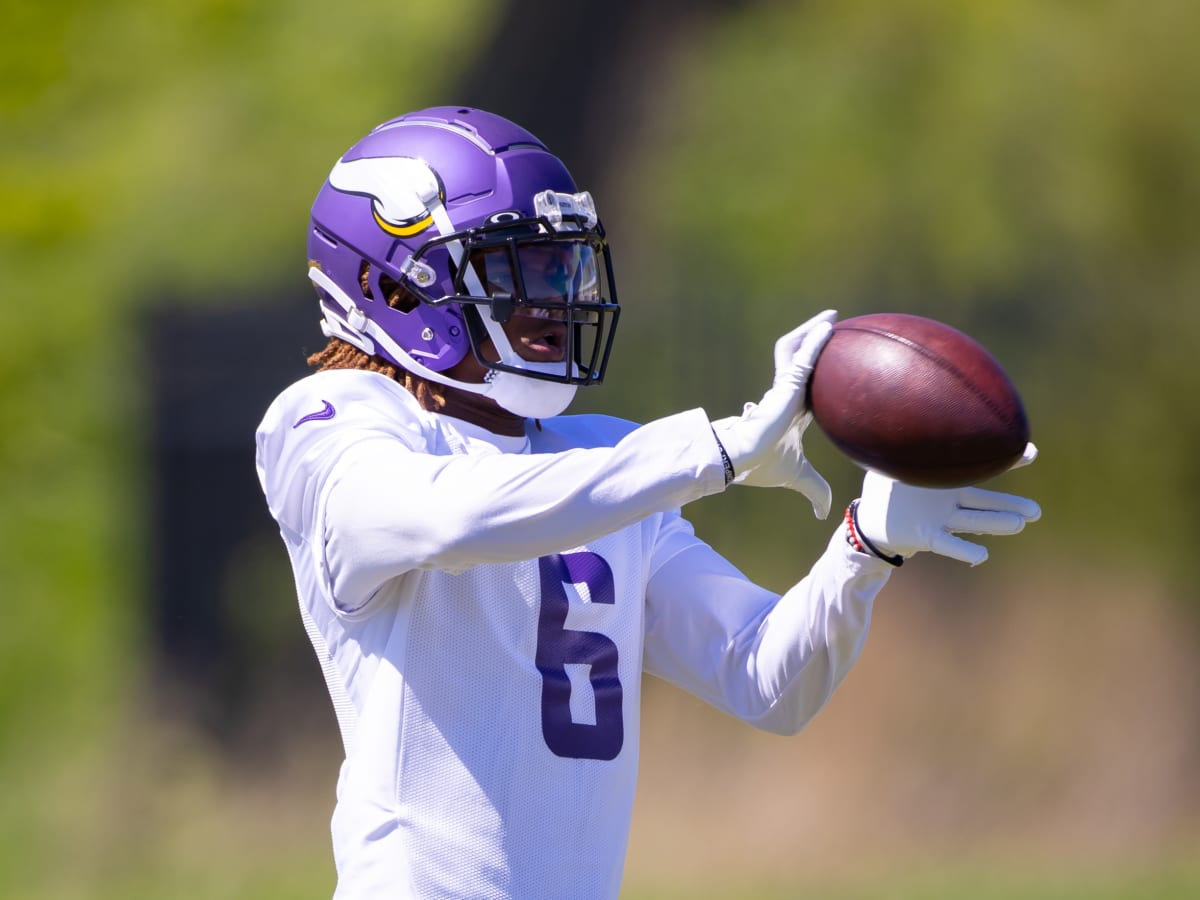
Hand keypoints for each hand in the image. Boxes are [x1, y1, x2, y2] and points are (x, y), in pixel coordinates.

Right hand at [711, 310, 836, 517]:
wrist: (742, 460)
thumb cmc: (765, 466)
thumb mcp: (801, 478)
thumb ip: (816, 490)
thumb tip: (825, 512)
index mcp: (788, 411)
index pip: (804, 386)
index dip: (814, 373)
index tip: (828, 363)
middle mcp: (784, 394)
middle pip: (798, 360)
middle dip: (810, 342)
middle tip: (829, 327)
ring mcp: (783, 386)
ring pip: (795, 349)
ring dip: (811, 331)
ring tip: (829, 318)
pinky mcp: (784, 384)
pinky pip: (803, 356)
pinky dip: (816, 340)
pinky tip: (829, 325)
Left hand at [853, 444, 1041, 565]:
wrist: (872, 519)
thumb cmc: (885, 488)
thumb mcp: (892, 460)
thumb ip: (902, 439)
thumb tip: (903, 408)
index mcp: (948, 481)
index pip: (980, 470)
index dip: (1006, 461)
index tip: (1031, 452)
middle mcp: (951, 501)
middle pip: (985, 502)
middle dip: (1011, 505)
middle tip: (1036, 511)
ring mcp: (941, 519)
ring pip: (973, 520)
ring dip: (996, 523)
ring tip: (1020, 524)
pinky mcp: (926, 535)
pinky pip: (947, 544)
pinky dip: (963, 551)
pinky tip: (981, 556)